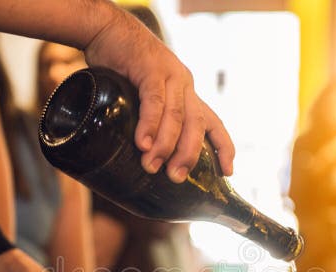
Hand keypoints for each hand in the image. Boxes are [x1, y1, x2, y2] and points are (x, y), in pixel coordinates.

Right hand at [84, 7, 233, 181]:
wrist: (107, 30)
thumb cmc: (122, 68)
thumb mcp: (143, 95)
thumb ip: (150, 118)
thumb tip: (144, 154)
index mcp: (187, 93)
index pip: (213, 122)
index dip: (223, 147)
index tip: (228, 171)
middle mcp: (185, 84)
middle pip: (196, 125)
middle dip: (189, 154)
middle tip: (175, 177)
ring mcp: (170, 75)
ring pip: (176, 117)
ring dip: (166, 145)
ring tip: (153, 166)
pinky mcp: (150, 68)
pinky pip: (155, 101)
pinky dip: (150, 125)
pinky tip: (144, 144)